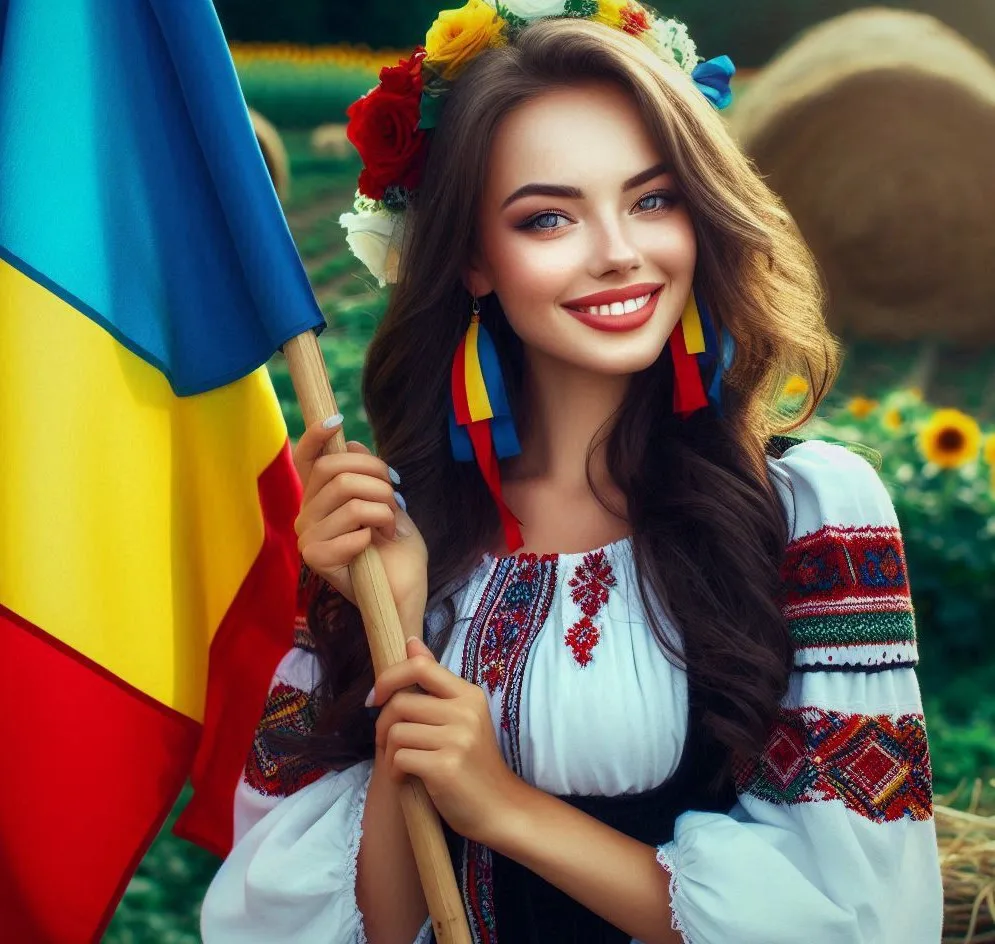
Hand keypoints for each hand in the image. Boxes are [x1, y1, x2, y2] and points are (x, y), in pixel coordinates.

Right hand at [293, 416, 427, 621]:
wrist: (405, 592)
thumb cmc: (397, 551)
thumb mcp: (388, 504)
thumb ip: (368, 477)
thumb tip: (349, 444)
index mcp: (320, 498)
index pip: (306, 459)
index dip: (315, 436)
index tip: (337, 421)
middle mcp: (307, 514)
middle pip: (334, 470)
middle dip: (376, 477)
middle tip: (395, 499)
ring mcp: (308, 536)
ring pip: (349, 497)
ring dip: (383, 509)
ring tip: (392, 527)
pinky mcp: (316, 558)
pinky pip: (351, 529)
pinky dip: (374, 533)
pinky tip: (378, 546)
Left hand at [371, 637, 522, 843]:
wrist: (499, 807)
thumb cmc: (473, 763)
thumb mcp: (461, 716)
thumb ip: (435, 681)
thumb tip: (411, 641)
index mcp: (469, 695)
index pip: (420, 666)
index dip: (390, 677)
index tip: (377, 696)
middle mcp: (465, 712)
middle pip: (400, 702)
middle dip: (383, 723)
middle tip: (388, 742)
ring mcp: (457, 739)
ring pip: (396, 731)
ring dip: (389, 751)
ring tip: (402, 762)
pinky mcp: (445, 767)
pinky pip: (400, 757)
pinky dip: (395, 770)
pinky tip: (407, 778)